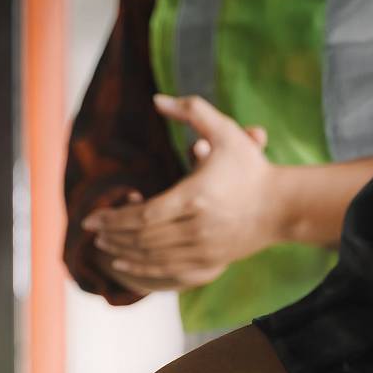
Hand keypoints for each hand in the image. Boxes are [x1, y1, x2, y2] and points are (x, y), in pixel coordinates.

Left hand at [82, 94, 279, 290]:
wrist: (282, 206)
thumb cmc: (251, 167)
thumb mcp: (226, 132)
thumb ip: (192, 112)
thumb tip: (157, 99)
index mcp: (194, 199)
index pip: (142, 215)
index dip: (112, 219)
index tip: (90, 218)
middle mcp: (196, 229)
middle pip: (142, 238)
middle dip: (112, 235)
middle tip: (92, 230)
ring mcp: (203, 251)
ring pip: (151, 257)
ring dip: (122, 252)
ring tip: (102, 244)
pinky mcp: (208, 265)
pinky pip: (166, 273)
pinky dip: (141, 269)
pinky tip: (122, 263)